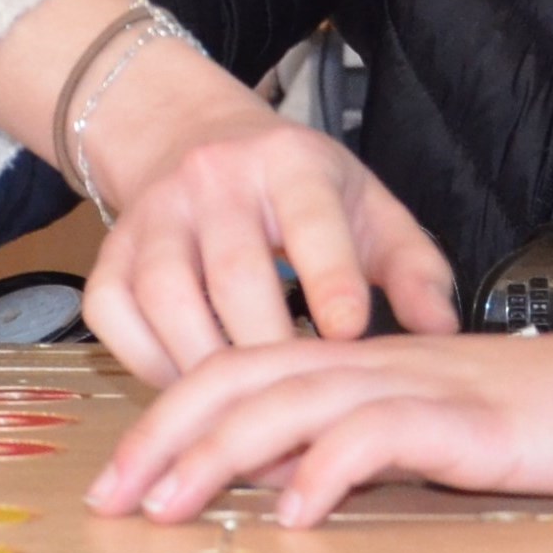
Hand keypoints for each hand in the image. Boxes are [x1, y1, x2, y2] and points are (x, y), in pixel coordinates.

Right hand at [75, 52, 458, 383]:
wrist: (199, 142)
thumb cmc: (301, 196)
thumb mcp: (368, 210)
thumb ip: (413, 268)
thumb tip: (442, 331)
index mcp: (290, 162)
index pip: (311, 220)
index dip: (331, 279)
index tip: (350, 335)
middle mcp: (214, 180)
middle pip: (234, 272)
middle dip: (269, 347)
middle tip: (302, 407)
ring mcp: (154, 214)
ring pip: (166, 297)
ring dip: (206, 364)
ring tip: (247, 411)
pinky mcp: (109, 252)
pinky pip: (115, 315)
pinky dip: (148, 362)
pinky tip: (192, 390)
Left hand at [85, 316, 552, 526]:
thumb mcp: (449, 433)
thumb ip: (374, 446)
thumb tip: (291, 489)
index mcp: (373, 361)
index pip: (245, 372)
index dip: (172, 418)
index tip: (118, 481)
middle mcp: (386, 361)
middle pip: (247, 378)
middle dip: (166, 436)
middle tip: (110, 498)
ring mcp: (430, 386)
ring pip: (296, 401)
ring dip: (220, 455)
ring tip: (168, 505)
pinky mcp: (478, 422)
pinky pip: (386, 433)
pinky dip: (330, 468)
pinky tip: (296, 511)